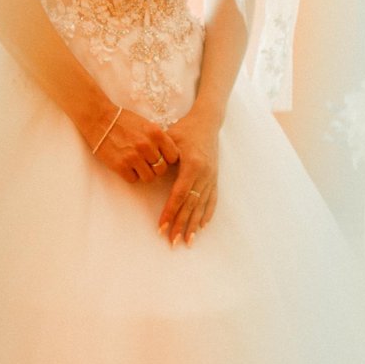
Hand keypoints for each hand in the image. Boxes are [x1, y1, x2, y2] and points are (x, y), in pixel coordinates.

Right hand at [83, 98, 178, 184]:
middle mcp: (147, 145)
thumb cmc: (124, 121)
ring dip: (143, 173)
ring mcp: (133, 156)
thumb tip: (168, 155)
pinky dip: (130, 175)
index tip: (160, 157)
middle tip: (146, 162)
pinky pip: (133, 179)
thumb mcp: (147, 125)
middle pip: (162, 169)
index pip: (173, 156)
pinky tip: (125, 165)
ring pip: (149, 177)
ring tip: (135, 164)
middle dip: (155, 168)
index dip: (167, 159)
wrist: (99, 118)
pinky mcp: (120, 165)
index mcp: (156, 133)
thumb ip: (158, 139)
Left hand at [157, 105, 220, 244]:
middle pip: (191, 205)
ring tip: (188, 241)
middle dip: (181, 225)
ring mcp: (211, 177)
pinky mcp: (214, 177)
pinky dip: (207, 214)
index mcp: (193, 165)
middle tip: (172, 242)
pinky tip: (203, 226)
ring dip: (194, 224)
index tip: (161, 226)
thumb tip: (150, 170)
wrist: (207, 121)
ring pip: (202, 206)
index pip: (179, 195)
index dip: (170, 212)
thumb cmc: (185, 128)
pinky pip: (212, 199)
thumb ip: (161, 154)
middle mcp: (204, 174)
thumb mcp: (170, 138)